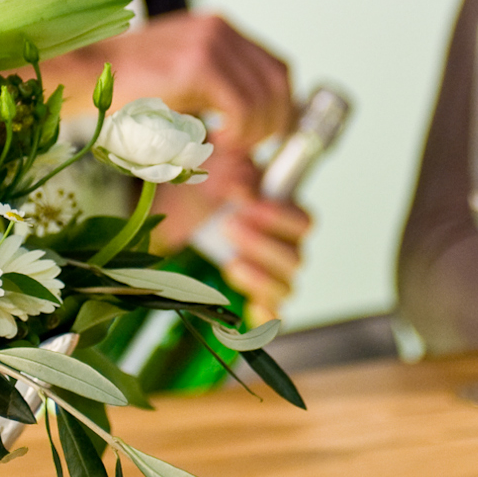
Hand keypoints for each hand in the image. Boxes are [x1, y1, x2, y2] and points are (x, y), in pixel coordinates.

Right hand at [44, 11, 293, 149]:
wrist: (84, 77)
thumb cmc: (126, 93)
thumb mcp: (181, 88)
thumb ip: (217, 97)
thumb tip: (258, 131)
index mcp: (217, 30)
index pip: (274, 68)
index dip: (282, 106)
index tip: (269, 137)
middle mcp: (219, 29)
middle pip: (278, 80)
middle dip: (275, 123)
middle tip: (253, 150)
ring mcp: (210, 42)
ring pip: (264, 97)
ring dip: (255, 132)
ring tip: (230, 147)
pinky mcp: (199, 63)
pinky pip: (243, 106)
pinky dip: (240, 132)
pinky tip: (219, 141)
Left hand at [151, 149, 310, 322]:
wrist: (173, 211)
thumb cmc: (204, 184)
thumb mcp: (216, 160)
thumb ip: (233, 159)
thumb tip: (241, 178)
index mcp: (282, 212)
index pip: (304, 223)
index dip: (281, 219)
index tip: (248, 205)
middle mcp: (281, 246)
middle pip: (296, 259)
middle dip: (263, 246)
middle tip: (229, 226)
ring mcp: (267, 275)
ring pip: (285, 288)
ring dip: (260, 278)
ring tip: (230, 264)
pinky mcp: (249, 298)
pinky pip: (271, 317)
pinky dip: (265, 317)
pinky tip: (249, 309)